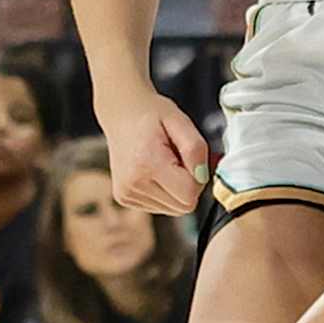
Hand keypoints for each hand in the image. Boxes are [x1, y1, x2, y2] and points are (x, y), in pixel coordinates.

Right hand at [98, 87, 210, 213]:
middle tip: (178, 159)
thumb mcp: (180, 121)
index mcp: (147, 164)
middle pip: (183, 206)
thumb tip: (202, 177)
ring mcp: (126, 194)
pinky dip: (165, 192)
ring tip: (165, 163)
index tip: (188, 159)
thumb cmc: (152, 114)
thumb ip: (196, 149)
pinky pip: (160, 206)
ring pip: (173, 209)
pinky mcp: (124, 198)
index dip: (198, 179)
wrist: (120, 112)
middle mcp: (133, 184)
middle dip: (189, 185)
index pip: (190, 195)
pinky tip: (155, 171)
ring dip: (177, 189)